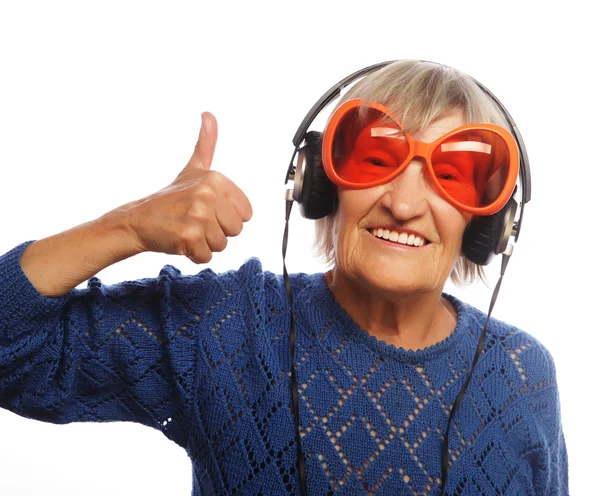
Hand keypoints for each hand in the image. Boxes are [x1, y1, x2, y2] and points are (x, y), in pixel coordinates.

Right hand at [125, 112, 252, 263]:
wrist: (138, 220)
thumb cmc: (170, 198)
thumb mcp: (193, 168)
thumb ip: (206, 144)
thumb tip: (209, 114)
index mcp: (215, 179)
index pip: (246, 214)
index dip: (227, 217)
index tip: (208, 210)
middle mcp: (208, 195)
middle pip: (236, 230)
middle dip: (217, 232)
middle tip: (195, 222)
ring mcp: (198, 216)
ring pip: (222, 244)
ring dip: (205, 243)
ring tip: (187, 230)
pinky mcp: (188, 236)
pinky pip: (206, 256)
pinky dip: (194, 254)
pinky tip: (180, 241)